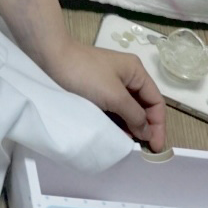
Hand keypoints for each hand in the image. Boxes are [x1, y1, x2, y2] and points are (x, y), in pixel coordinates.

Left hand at [41, 40, 166, 152]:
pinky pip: (110, 108)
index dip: (158, 125)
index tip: (155, 148)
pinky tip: (112, 133)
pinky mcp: (93, 89)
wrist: (48, 58)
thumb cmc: (84, 75)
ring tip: (127, 144)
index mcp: (135, 72)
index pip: (156, 102)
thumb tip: (147, 132)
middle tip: (142, 150)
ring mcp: (108, 82)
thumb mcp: (114, 96)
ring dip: (128, 126)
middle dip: (144, 127)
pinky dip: (114, 120)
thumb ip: (135, 115)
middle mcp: (125, 76)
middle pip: (142, 106)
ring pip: (125, 108)